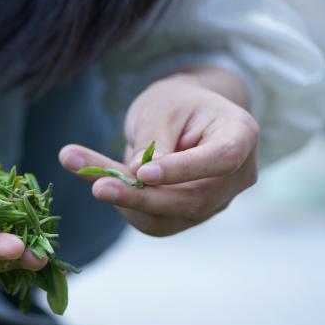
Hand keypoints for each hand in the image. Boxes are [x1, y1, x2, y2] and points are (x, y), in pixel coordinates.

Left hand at [59, 65, 259, 235]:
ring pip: (165, 216)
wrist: (184, 117)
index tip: (143, 172)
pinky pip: (151, 220)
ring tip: (83, 172)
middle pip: (190, 199)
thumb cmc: (177, 104)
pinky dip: (121, 204)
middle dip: (139, 196)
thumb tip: (136, 175)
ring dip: (122, 202)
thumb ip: (154, 140)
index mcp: (241, 137)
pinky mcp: (185, 217)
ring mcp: (213, 203)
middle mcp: (236, 177)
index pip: (220, 161)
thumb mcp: (162, 107)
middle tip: (97, 186)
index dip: (182, 171)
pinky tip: (93, 180)